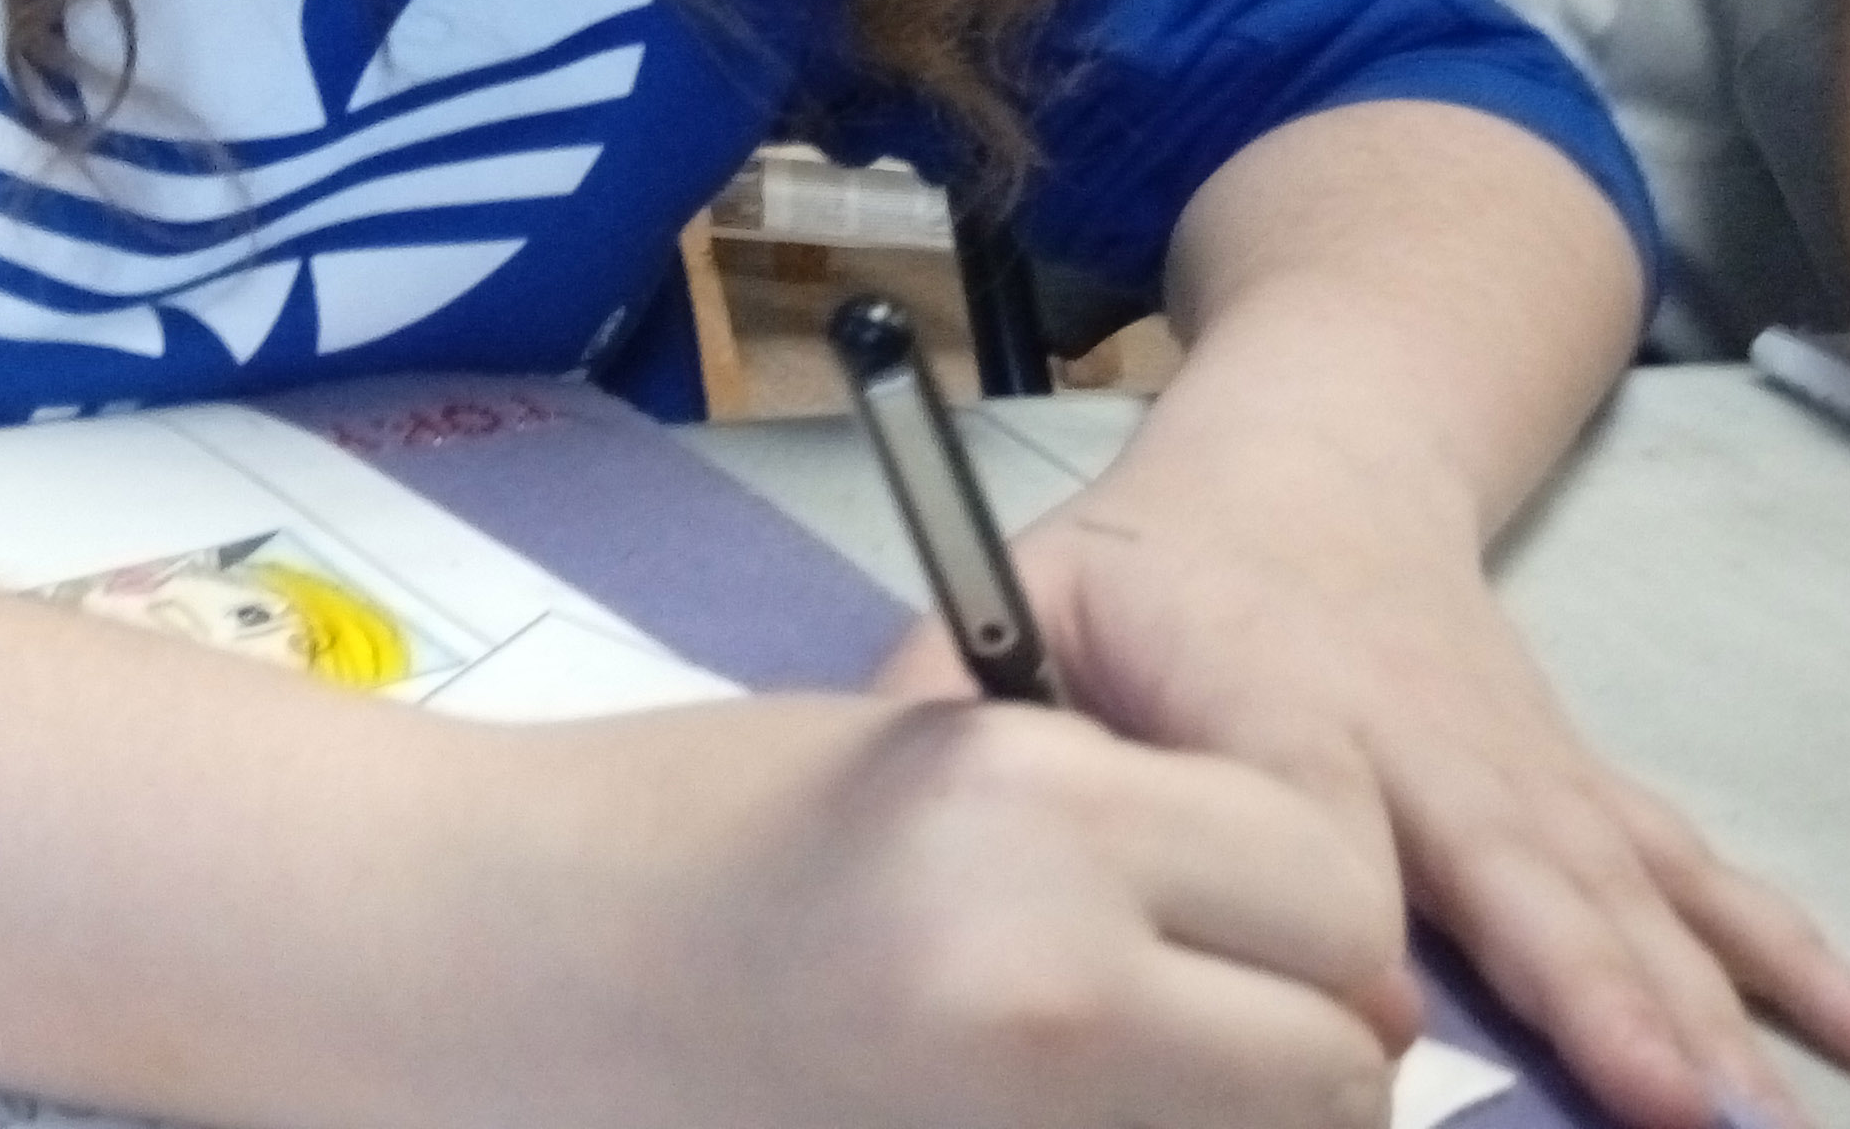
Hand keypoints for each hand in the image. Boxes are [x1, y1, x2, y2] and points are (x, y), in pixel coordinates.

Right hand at [500, 691, 1415, 1128]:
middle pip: (1339, 1065)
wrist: (503, 960)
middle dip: (1302, 1041)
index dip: (1316, 902)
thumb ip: (1143, 836)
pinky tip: (1042, 1106)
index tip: (1255, 905)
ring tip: (1113, 1070)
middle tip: (1201, 1013)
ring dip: (1241, 1120)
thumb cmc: (702, 829)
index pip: (1339, 887)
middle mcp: (1054, 986)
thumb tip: (1346, 962)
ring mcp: (1019, 1126)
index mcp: (1036, 811)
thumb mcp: (940, 758)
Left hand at [882, 452, 1849, 1127]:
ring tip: (1770, 1116)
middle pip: (1511, 865)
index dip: (1354, 905)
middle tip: (1670, 1109)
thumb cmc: (1146, 555)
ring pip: (1624, 886)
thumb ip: (954, 693)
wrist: (1312, 447)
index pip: (1321, 808)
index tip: (1393, 1024)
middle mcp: (1422, 728)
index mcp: (1270, 681)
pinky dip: (1790, 958)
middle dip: (1591, 993)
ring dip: (1705, 1004)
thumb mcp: (1021, 584)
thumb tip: (903, 791)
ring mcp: (1520, 761)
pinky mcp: (1577, 783)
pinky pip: (1694, 876)